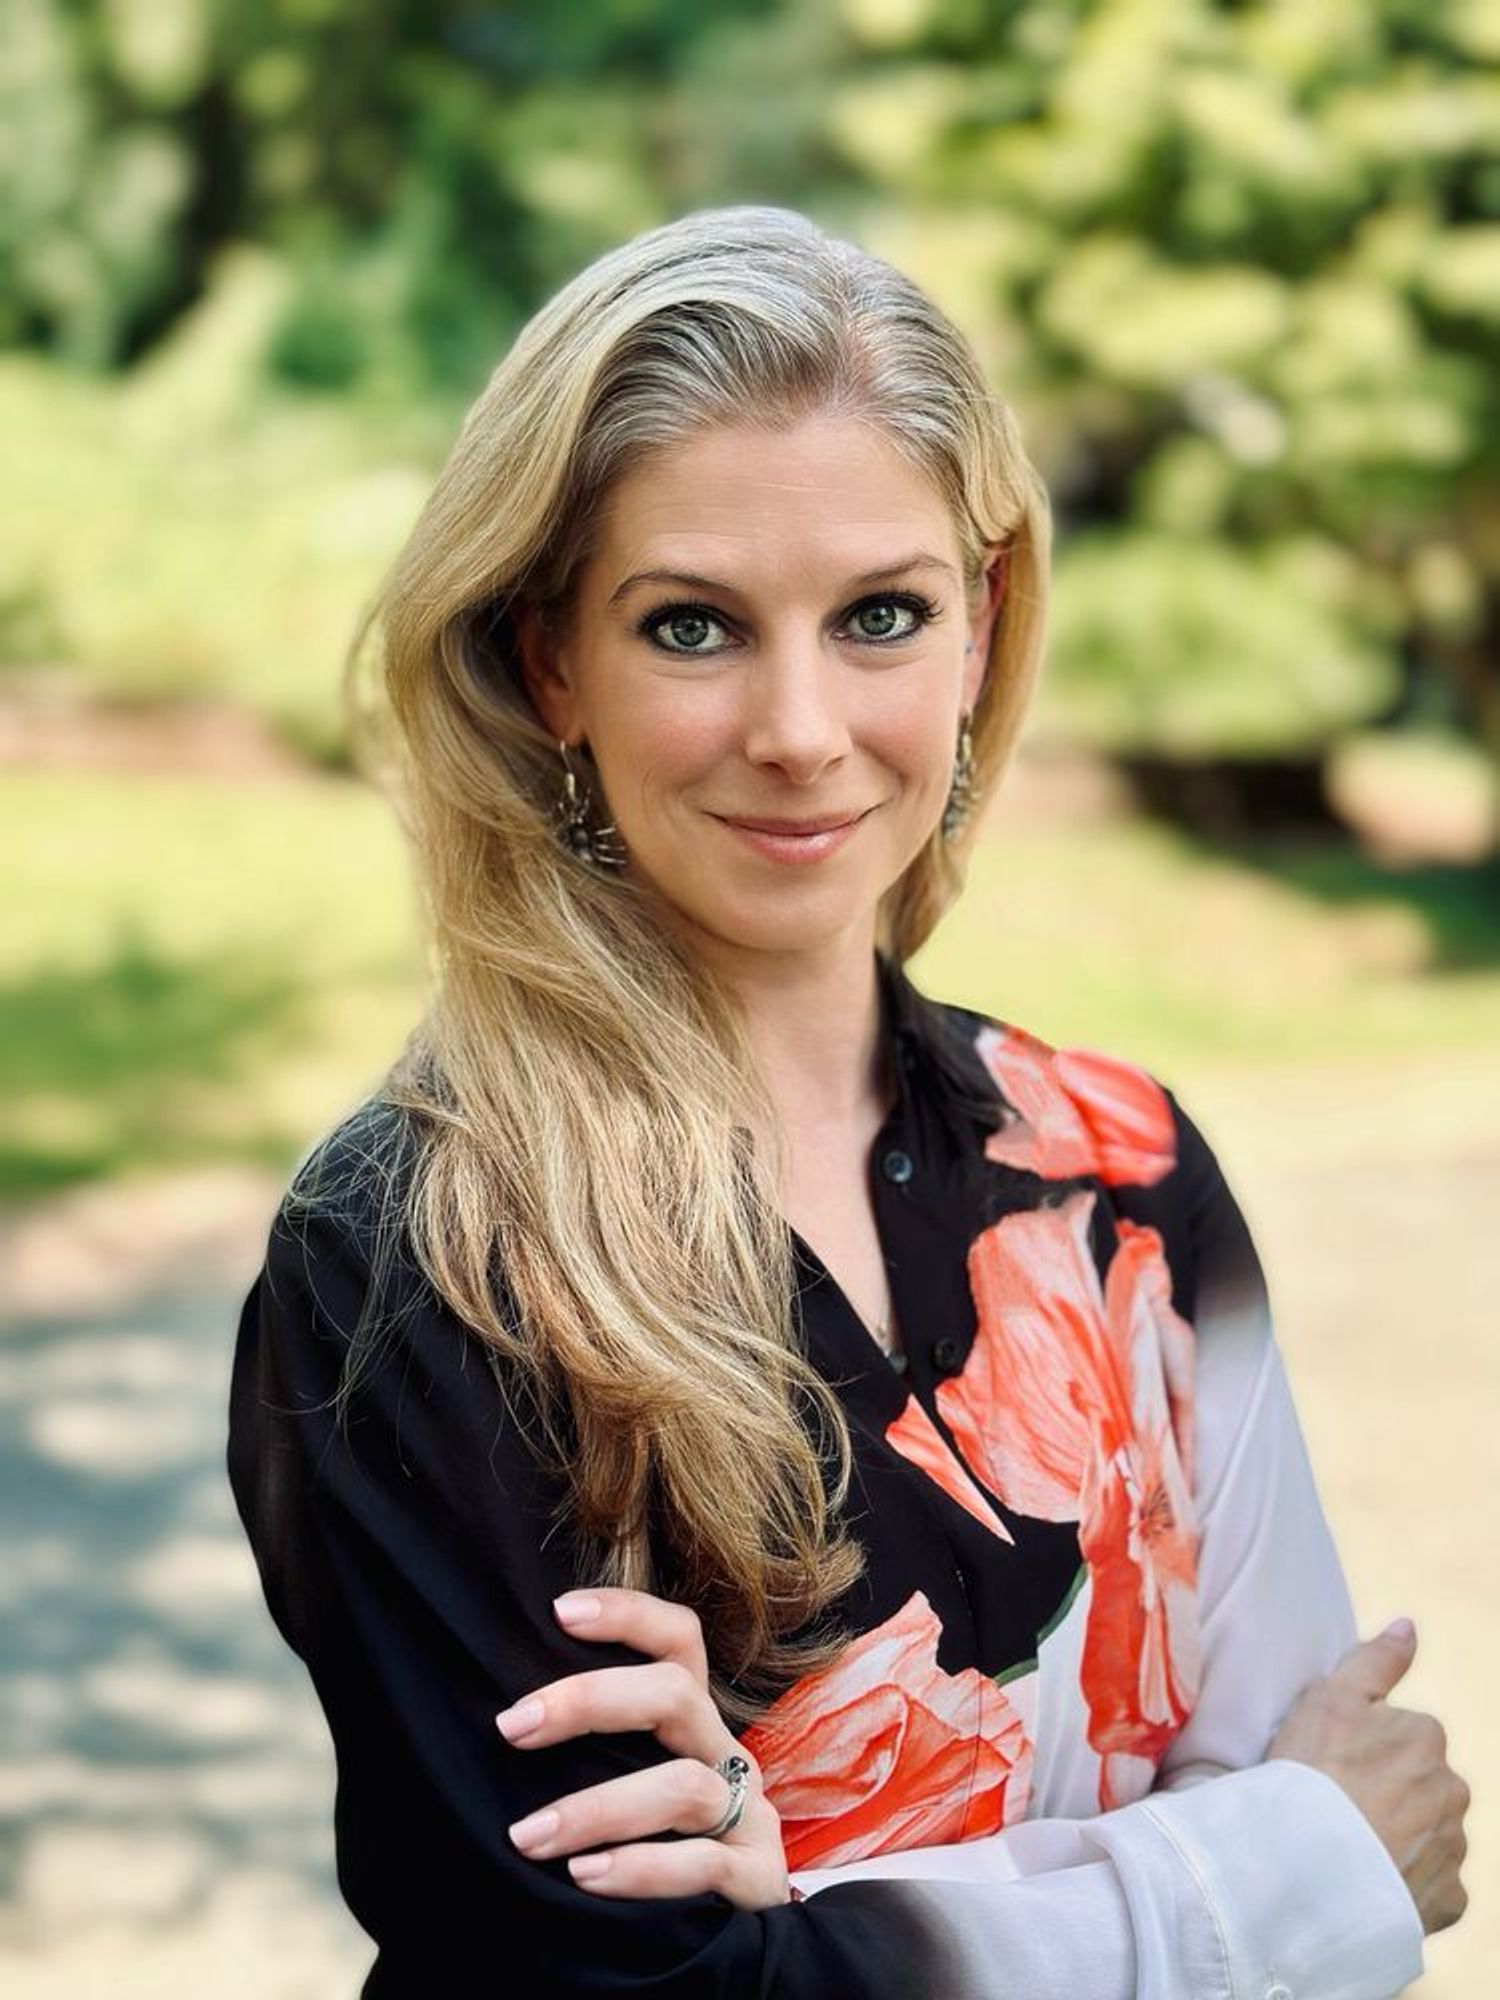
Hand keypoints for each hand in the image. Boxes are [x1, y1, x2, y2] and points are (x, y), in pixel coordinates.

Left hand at [495, 1586, 791, 1910]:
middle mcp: (725, 1754)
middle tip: (513, 1726)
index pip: (679, 1639)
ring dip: (598, 1807)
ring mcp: (748, 1814)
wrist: (731, 1942)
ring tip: (530, 1835)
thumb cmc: (655, 1847)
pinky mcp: (757, 1879)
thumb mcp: (630, 1783)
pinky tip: (585, 1877)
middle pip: (676, 1693)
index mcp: (693, 1724)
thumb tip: (500, 1720)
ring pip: (683, 1785)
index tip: (560, 1612)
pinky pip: (703, 1863)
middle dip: (589, 1700)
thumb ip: (593, 1751)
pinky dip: (641, 1868)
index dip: (628, 1613)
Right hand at [1267, 1619, 1469, 1935]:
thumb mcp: (1331, 1698)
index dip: (1366, 1751)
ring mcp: (1453, 1848)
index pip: (1403, 1737)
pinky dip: (1409, 1882)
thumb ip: (1374, 1660)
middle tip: (1341, 1808)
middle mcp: (1452, 1790)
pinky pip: (1433, 1885)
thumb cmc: (1315, 1773)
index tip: (1335, 1767)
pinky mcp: (1449, 1899)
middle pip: (1421, 1786)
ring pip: (1430, 1835)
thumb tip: (1408, 1626)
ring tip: (1351, 1848)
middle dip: (1392, 1795)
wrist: (1311, 1866)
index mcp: (1426, 1737)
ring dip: (1401, 1839)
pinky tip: (1371, 1878)